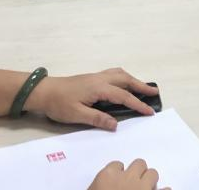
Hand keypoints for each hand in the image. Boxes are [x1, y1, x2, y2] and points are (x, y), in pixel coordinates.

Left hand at [25, 69, 159, 129]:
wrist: (43, 91)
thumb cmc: (59, 104)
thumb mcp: (77, 115)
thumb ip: (98, 118)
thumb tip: (116, 124)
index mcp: (99, 88)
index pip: (123, 96)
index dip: (138, 104)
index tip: (150, 111)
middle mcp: (100, 79)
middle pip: (126, 80)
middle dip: (141, 86)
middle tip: (154, 92)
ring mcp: (96, 77)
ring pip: (120, 74)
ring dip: (133, 79)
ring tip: (142, 87)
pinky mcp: (91, 78)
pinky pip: (113, 74)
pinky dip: (124, 77)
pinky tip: (123, 83)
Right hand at [88, 159, 160, 189]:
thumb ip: (101, 187)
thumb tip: (106, 187)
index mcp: (108, 176)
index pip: (117, 165)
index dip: (119, 173)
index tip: (118, 181)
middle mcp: (127, 178)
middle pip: (139, 164)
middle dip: (137, 173)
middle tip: (134, 183)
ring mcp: (142, 188)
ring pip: (153, 173)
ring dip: (150, 180)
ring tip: (146, 189)